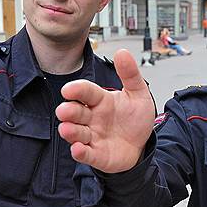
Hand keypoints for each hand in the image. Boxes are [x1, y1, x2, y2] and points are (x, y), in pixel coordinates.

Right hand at [56, 49, 154, 172]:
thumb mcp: (138, 94)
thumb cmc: (134, 118)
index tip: (68, 89)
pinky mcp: (96, 154)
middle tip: (64, 111)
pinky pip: (86, 154)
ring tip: (67, 129)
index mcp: (101, 100)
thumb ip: (130, 74)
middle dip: (68, 111)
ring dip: (70, 131)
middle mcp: (92, 118)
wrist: (142, 144)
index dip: (77, 90)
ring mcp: (93, 136)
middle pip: (76, 112)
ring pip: (76, 133)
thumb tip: (123, 52)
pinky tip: (78, 149)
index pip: (86, 92)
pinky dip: (80, 152)